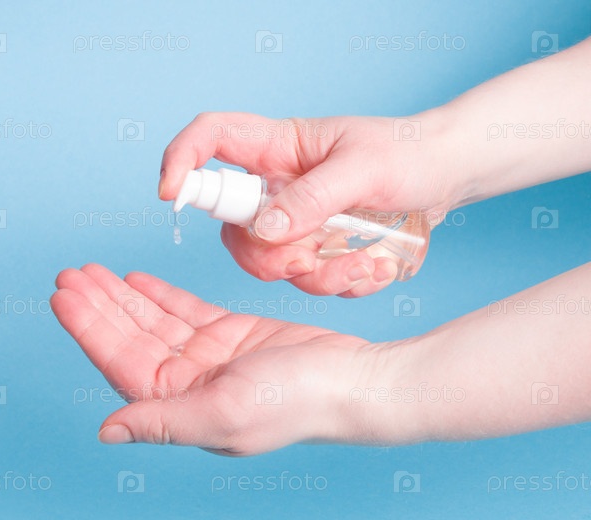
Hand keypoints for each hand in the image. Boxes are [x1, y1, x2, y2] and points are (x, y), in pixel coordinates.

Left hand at [51, 263, 393, 455]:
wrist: (352, 378)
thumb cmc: (296, 402)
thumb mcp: (223, 413)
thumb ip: (161, 421)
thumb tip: (107, 431)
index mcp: (179, 407)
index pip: (120, 363)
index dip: (89, 330)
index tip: (63, 297)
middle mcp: (187, 384)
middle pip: (130, 338)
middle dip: (98, 306)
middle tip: (69, 275)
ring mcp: (207, 357)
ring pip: (152, 320)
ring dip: (122, 296)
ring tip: (92, 270)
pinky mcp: (229, 334)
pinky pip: (183, 310)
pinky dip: (159, 294)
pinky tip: (134, 279)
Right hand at [159, 112, 462, 295]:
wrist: (446, 177)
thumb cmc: (407, 154)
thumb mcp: (365, 168)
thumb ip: (312, 198)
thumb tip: (264, 230)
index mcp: (277, 147)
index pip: (211, 138)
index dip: (181, 160)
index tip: (171, 193)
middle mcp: (276, 186)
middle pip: (232, 227)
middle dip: (266, 255)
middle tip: (305, 258)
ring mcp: (294, 221)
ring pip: (270, 263)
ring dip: (317, 274)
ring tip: (366, 262)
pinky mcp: (316, 249)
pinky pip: (309, 280)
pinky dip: (342, 282)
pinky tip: (376, 264)